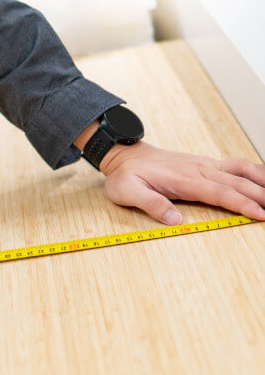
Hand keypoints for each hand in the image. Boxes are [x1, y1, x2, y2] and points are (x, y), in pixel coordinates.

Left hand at [100, 141, 264, 224]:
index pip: (220, 193)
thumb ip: (151, 204)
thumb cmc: (126, 175)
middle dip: (261, 196)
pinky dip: (255, 171)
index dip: (243, 205)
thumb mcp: (128, 192)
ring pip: (242, 171)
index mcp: (184, 179)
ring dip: (262, 181)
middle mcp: (199, 169)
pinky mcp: (205, 164)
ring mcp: (204, 165)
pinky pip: (236, 165)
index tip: (261, 215)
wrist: (124, 155)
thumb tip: (174, 220)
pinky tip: (264, 180)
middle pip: (238, 183)